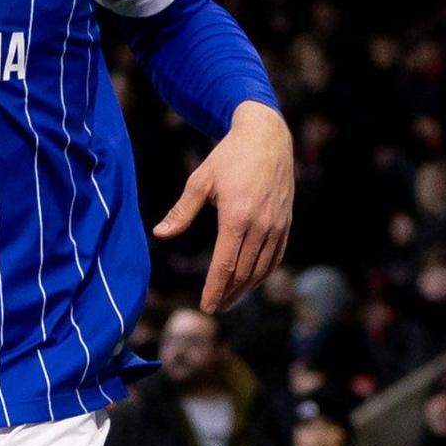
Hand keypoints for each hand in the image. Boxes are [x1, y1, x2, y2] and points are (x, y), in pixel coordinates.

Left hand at [152, 102, 293, 310]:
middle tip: (215, 307)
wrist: (267, 137)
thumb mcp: (200, 181)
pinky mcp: (286, 223)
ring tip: (230, 299)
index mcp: (237, 216)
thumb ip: (181, 212)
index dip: (214, 289)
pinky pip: (276, 257)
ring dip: (246, 288)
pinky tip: (251, 281)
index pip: (225, 264)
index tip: (206, 307)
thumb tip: (159, 234)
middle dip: (228, 294)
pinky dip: (263, 273)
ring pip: (262, 269)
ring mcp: (277, 225)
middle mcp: (261, 225)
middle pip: (244, 272)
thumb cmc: (229, 157)